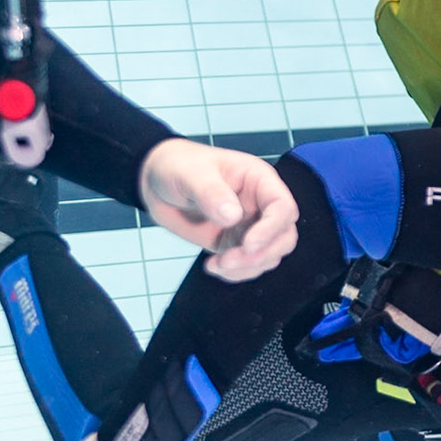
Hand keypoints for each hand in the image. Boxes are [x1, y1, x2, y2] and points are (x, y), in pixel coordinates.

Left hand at [138, 139, 298, 280]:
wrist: (157, 183)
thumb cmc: (178, 166)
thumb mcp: (191, 174)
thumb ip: (211, 193)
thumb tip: (232, 216)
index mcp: (259, 181)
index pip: (282, 207)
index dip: (271, 228)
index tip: (248, 244)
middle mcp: (260, 204)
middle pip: (284, 236)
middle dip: (261, 255)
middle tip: (228, 261)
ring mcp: (249, 226)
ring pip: (270, 255)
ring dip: (247, 267)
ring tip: (217, 264)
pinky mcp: (234, 243)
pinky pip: (248, 265)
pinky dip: (235, 273)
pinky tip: (213, 266)